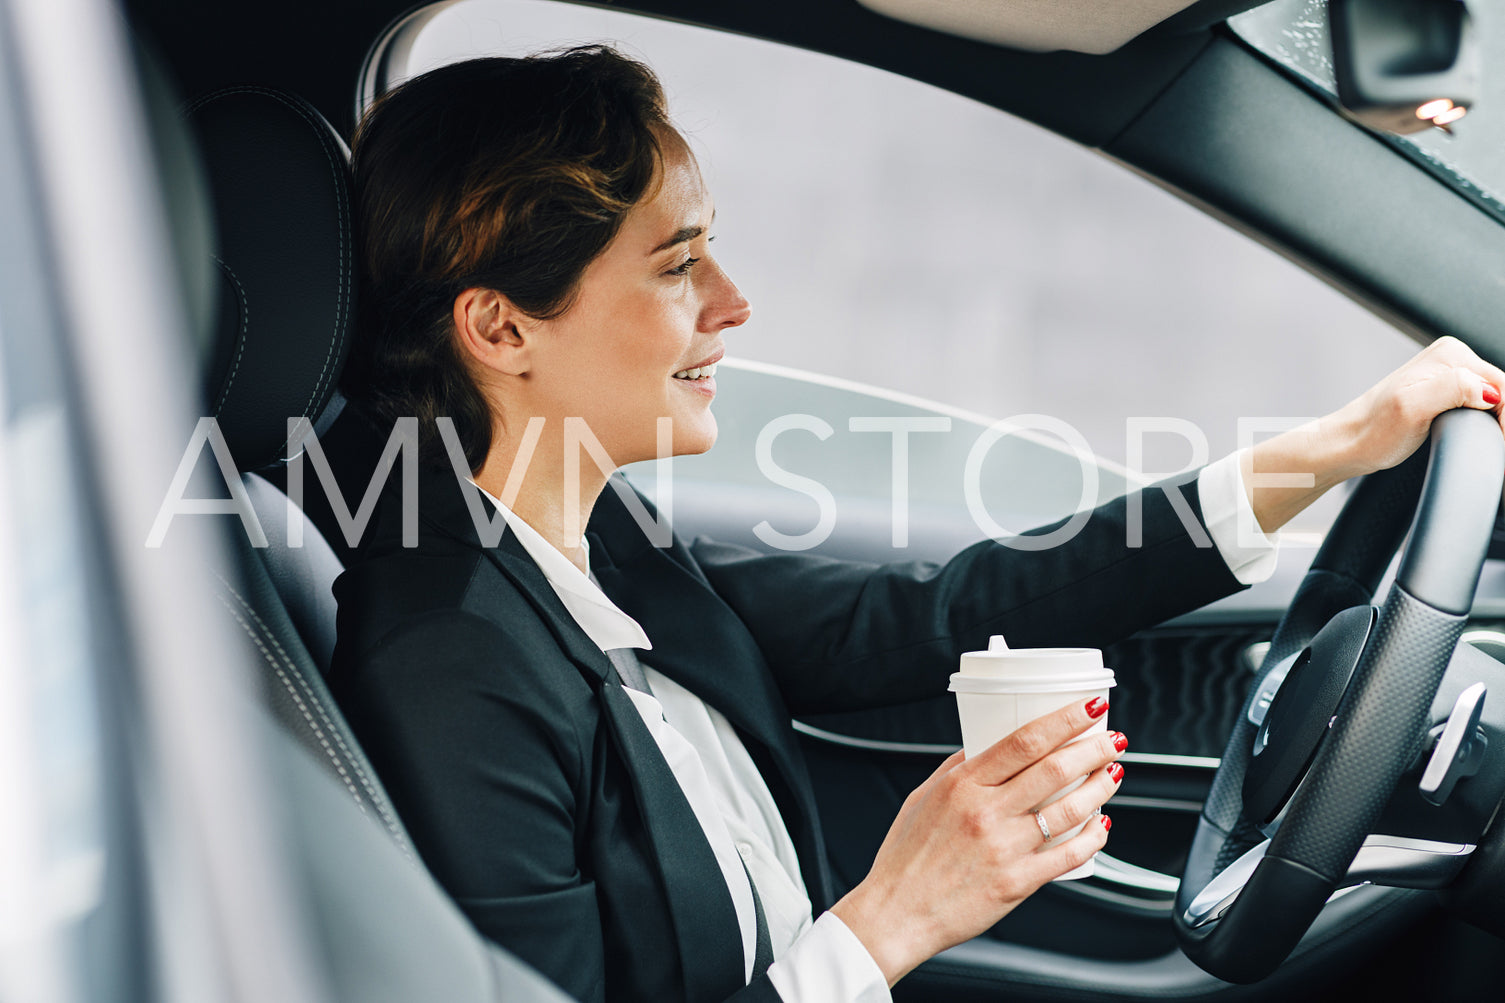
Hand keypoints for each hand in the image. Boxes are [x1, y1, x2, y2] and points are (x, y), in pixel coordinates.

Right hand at [830, 698, 1123, 985]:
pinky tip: (1101, 826)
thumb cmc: (905, 859)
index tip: (1089, 709)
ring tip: (1112, 774)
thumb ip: (957, 769)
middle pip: (1055, 770)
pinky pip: (1068, 856)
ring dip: (1100, 788)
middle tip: (1112, 740)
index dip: (1065, 720)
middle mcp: (986, 813)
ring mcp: (1005, 849)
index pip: (1024, 741)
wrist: (897, 912)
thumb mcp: (923, 797)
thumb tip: (986, 746)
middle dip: (1093, 749)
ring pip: (1070, 810)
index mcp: (962, 785)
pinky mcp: (1018, 883)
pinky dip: (1093, 838)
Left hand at [1247, 336, 1504, 533]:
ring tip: (1494, 442)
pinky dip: (1487, 422)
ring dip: (1497, 421)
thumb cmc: (1373, 431)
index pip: (1504, 385)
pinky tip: (1483, 436)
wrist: (1349, 443)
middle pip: (1502, 391)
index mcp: (1451, 354)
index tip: (1503, 443)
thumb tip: (1488, 390)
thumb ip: (1453, 389)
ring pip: (1495, 399)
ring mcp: (1449, 375)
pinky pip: (1481, 405)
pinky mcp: (1445, 393)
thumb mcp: (1413, 407)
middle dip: (1503, 419)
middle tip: (1498, 447)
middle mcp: (1452, 357)